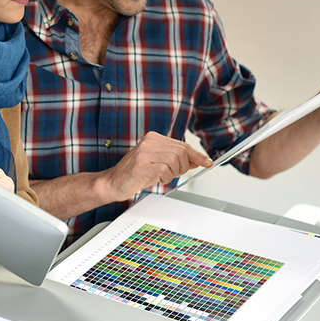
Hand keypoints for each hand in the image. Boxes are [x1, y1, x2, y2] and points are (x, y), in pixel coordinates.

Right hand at [97, 132, 211, 202]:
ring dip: (173, 173)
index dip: (197, 155)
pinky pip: (165, 170)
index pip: (182, 145)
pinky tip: (156, 178)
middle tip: (174, 174)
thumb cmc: (134, 174)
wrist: (113, 182)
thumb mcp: (158, 163)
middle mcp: (149, 142)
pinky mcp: (142, 165)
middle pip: (181, 152)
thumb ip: (176, 160)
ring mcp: (145, 152)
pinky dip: (165, 177)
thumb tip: (196, 161)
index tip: (207, 162)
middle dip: (183, 167)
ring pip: (175, 161)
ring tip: (162, 176)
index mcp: (153, 138)